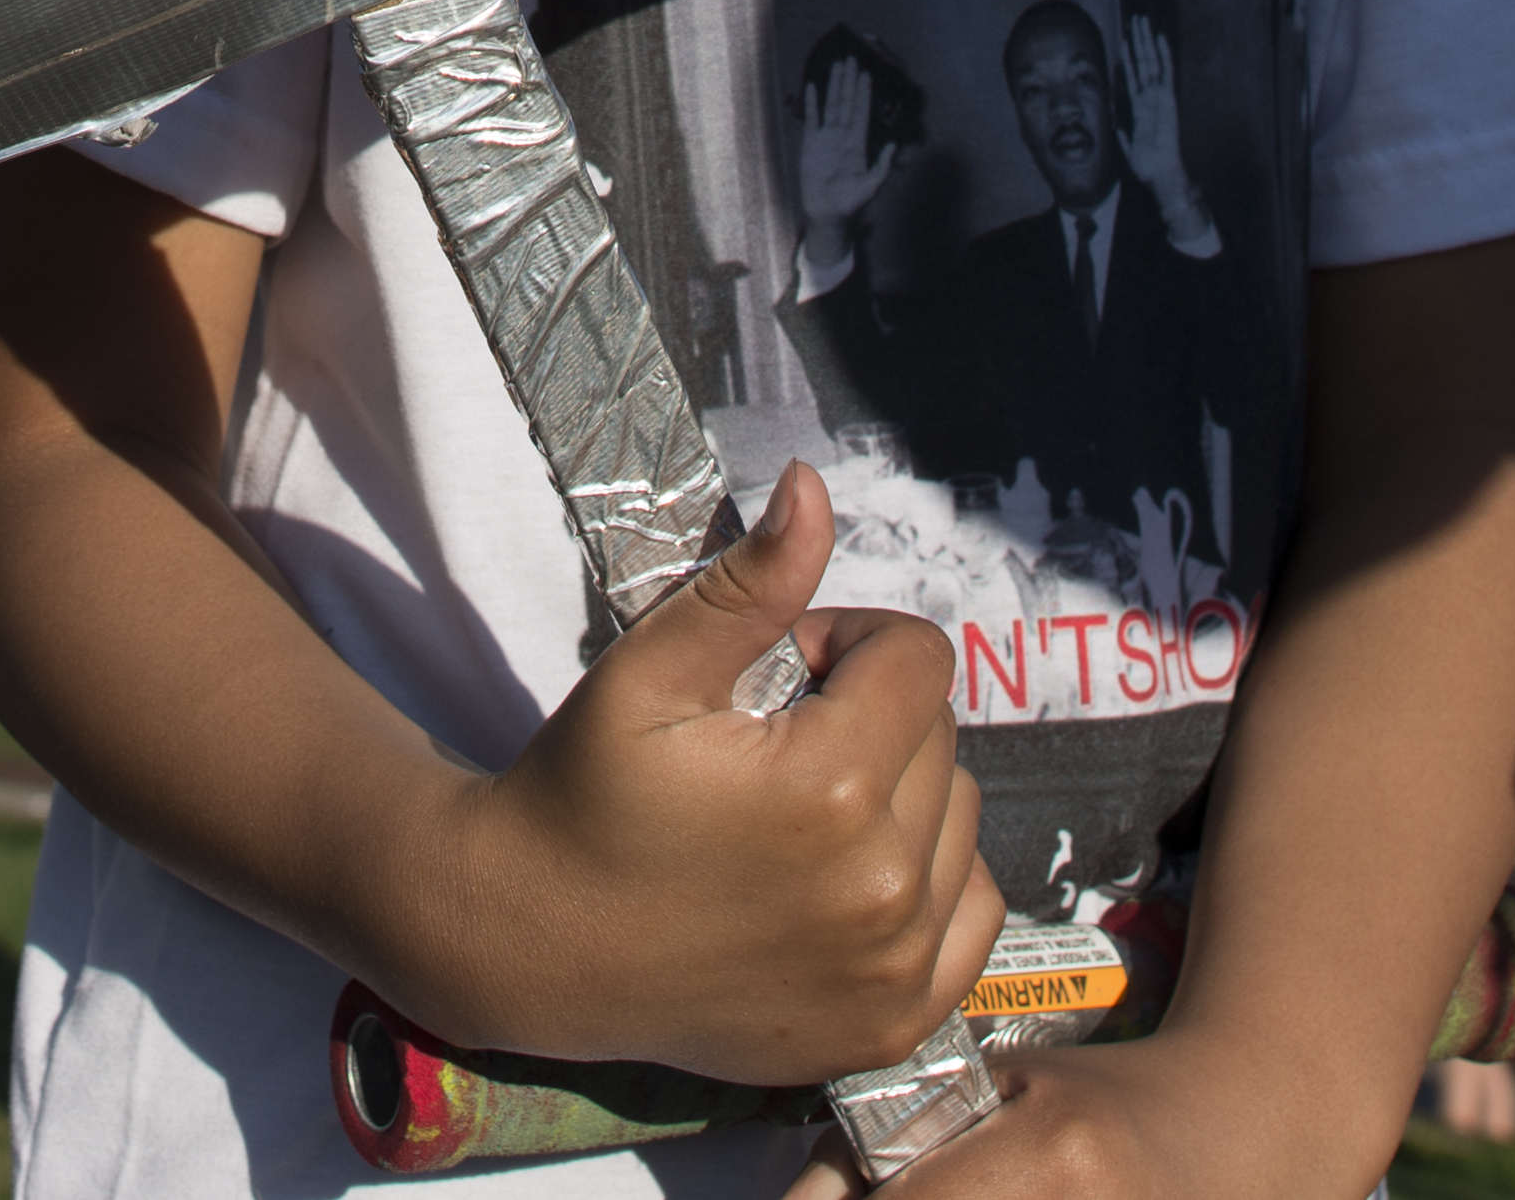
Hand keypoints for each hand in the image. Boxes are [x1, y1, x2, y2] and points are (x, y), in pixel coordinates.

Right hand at [424, 462, 999, 1083]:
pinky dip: (930, 880)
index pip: (917, 658)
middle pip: (940, 733)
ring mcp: (893, 969)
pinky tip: (847, 874)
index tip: (779, 673)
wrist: (540, 940)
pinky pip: (974, 914)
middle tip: (777, 738)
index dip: (846, 643)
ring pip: (959, 817)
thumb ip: (752, 581)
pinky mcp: (891, 1026)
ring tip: (804, 807)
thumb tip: (815, 488)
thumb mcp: (653, 667)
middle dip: (870, 712)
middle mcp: (882, 887)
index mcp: (831, 786)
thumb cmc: (588, 790)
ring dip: (901, 791)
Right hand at [794, 57, 901, 274]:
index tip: (866, 74)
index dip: (864, 93)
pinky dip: (812, 103)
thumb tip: (894, 145)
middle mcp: (843, 136)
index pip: (862, 112)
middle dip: (849, 81)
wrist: (827, 215)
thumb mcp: (872, 186)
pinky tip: (813, 87)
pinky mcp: (810, 145)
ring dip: (833, 85)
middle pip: (846, 103)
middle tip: (852, 58)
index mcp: (858, 144)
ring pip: (831, 106)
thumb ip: (882, 166)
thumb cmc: (851, 203)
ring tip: (836, 65)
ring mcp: (826, 139)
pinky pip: (811, 120)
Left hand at [1121, 20, 1216, 257]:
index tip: (1123, 39)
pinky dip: (1164, 55)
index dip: (1128, 58)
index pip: (1133, 76)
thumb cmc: (1147, 166)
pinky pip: (1166, 73)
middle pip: (1143, 63)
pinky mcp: (1168, 100)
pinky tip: (1160, 38)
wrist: (1159, 175)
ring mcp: (1159, 97)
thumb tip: (1114, 125)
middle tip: (1134, 19)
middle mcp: (1150, 98)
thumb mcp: (1127, 147)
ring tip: (1142, 20)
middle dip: (1138, 41)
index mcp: (1140, 108)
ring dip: (1146, 41)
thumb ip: (1121, 133)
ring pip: (1152, 62)